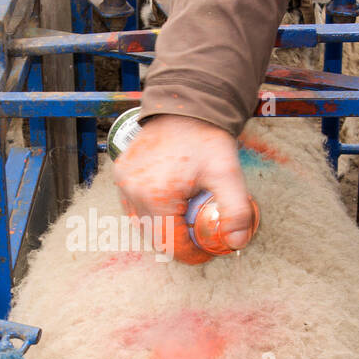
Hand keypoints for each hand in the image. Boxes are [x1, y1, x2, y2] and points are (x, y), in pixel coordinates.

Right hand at [113, 114, 254, 250]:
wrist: (185, 104)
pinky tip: (170, 205)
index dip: (192, 254)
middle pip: (156, 237)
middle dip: (180, 241)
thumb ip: (235, 211)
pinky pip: (133, 206)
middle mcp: (133, 192)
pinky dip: (151, 212)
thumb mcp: (228, 174)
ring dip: (165, 228)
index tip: (208, 251)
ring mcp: (123, 183)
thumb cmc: (206, 138)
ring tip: (187, 220)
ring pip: (143, 224)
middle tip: (201, 235)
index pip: (171, 245)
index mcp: (156, 197)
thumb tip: (237, 243)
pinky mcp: (121, 174)